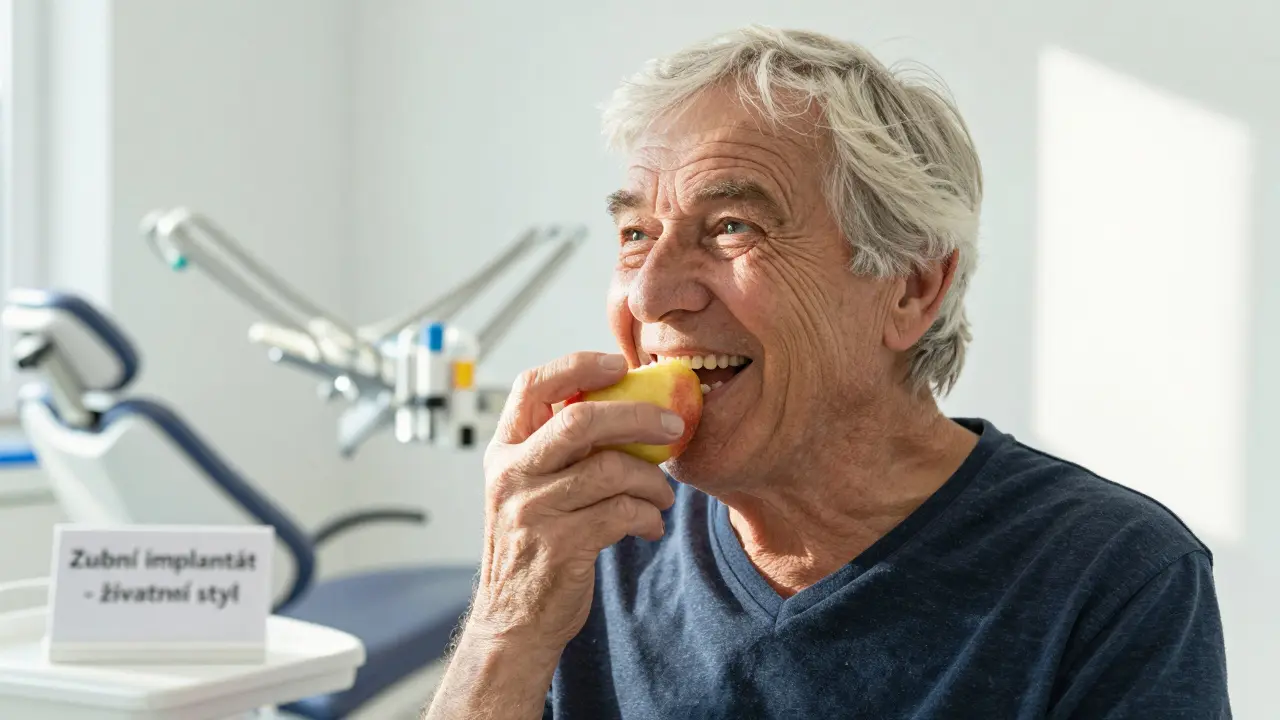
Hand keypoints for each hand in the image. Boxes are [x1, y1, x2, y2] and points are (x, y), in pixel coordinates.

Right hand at [468, 351, 681, 652]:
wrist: (514, 620)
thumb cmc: (534, 544)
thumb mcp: (529, 487)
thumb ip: (559, 449)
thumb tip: (627, 405)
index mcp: (504, 449)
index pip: (533, 385)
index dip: (578, 366)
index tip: (619, 363)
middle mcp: (512, 474)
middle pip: (580, 420)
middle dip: (638, 415)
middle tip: (674, 425)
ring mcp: (533, 509)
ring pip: (611, 469)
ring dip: (652, 480)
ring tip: (663, 494)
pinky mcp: (561, 545)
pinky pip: (623, 513)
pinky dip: (648, 517)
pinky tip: (650, 526)